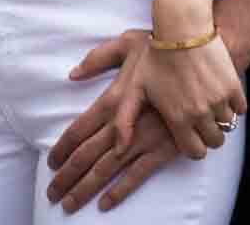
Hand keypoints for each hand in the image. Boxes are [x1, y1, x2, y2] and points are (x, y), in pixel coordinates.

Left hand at [48, 32, 178, 214]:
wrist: (199, 61)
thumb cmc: (163, 50)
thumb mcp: (126, 44)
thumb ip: (98, 59)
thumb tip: (73, 74)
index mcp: (112, 99)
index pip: (79, 130)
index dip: (62, 148)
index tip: (49, 163)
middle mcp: (123, 123)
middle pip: (86, 156)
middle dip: (66, 178)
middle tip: (51, 194)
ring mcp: (142, 138)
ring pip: (106, 170)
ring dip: (85, 189)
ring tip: (69, 205)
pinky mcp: (162, 149)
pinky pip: (136, 176)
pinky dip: (119, 191)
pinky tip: (104, 204)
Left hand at [113, 32, 244, 160]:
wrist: (181, 26)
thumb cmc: (155, 55)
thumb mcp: (135, 87)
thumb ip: (125, 121)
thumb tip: (117, 149)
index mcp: (177, 119)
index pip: (195, 152)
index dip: (194, 146)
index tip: (191, 135)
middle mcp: (200, 114)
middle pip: (214, 141)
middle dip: (208, 135)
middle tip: (202, 120)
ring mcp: (218, 100)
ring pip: (227, 125)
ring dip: (220, 118)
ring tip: (211, 104)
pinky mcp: (232, 85)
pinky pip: (241, 108)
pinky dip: (235, 105)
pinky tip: (222, 94)